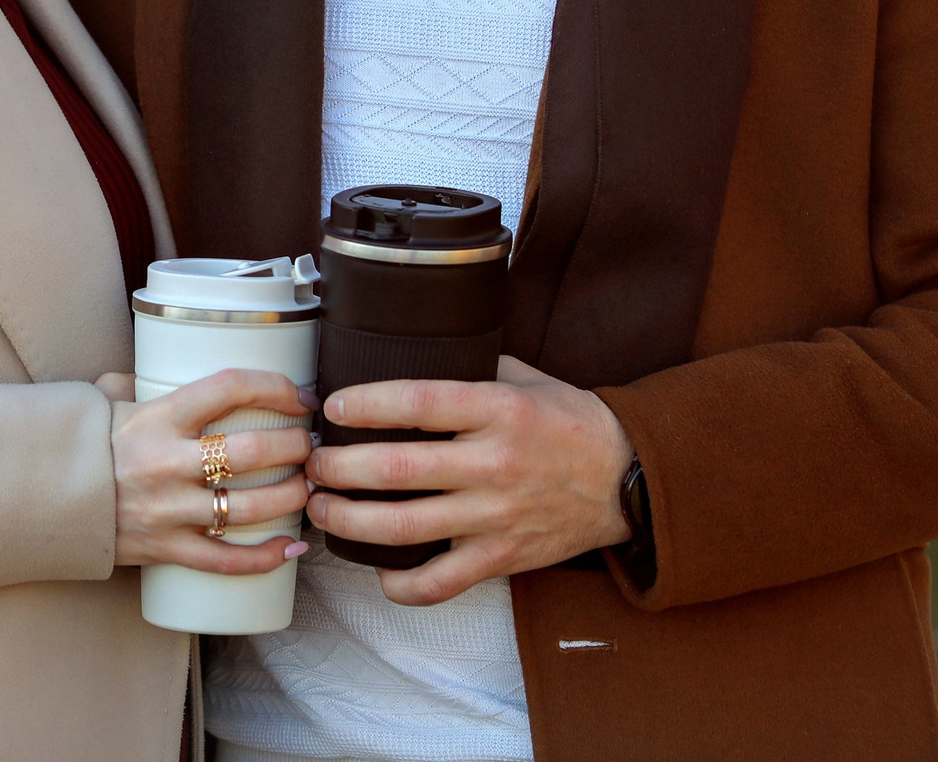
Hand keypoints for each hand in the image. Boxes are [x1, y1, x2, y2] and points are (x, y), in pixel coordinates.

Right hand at [100, 368, 316, 573]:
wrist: (38, 497)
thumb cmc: (82, 444)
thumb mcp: (109, 400)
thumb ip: (139, 380)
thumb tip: (162, 361)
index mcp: (157, 416)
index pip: (229, 388)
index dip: (276, 387)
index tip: (300, 396)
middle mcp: (166, 462)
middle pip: (251, 451)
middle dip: (294, 446)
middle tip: (309, 445)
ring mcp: (167, 509)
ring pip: (247, 507)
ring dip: (291, 497)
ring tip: (307, 488)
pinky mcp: (164, 548)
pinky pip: (224, 560)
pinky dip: (264, 557)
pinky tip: (291, 547)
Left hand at [305, 356, 632, 605]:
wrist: (626, 477)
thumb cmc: (566, 420)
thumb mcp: (522, 378)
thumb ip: (467, 367)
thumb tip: (404, 351)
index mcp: (497, 409)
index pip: (417, 401)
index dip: (365, 404)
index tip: (332, 407)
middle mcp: (493, 463)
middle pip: (395, 469)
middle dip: (338, 467)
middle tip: (311, 463)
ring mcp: (496, 516)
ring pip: (404, 528)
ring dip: (349, 521)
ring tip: (320, 509)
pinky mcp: (503, 557)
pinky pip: (441, 582)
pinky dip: (402, 585)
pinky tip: (377, 572)